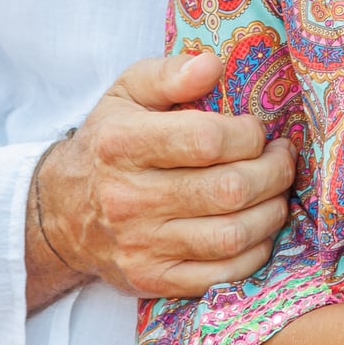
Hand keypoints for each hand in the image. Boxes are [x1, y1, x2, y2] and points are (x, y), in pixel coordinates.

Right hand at [27, 51, 295, 302]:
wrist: (61, 212)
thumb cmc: (108, 142)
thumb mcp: (126, 93)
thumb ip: (169, 73)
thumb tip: (213, 64)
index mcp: (122, 144)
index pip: (206, 140)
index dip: (248, 134)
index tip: (257, 130)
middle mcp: (128, 198)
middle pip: (228, 189)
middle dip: (273, 171)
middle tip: (282, 157)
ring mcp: (141, 245)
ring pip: (232, 235)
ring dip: (271, 211)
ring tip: (276, 191)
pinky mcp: (153, 280)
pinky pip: (222, 275)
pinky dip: (255, 252)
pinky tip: (258, 228)